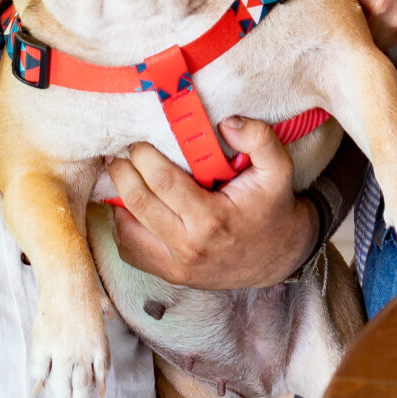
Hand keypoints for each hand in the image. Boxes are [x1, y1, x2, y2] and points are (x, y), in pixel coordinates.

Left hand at [107, 116, 315, 287]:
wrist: (279, 258)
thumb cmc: (273, 208)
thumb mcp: (279, 168)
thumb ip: (259, 138)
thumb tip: (226, 123)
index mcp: (212, 219)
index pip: (162, 182)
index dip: (143, 156)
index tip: (138, 139)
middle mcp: (189, 246)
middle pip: (138, 203)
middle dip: (122, 172)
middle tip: (120, 151)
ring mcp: (176, 266)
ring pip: (126, 230)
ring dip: (117, 198)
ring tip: (120, 173)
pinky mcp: (170, 274)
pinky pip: (131, 251)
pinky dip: (123, 226)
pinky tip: (129, 204)